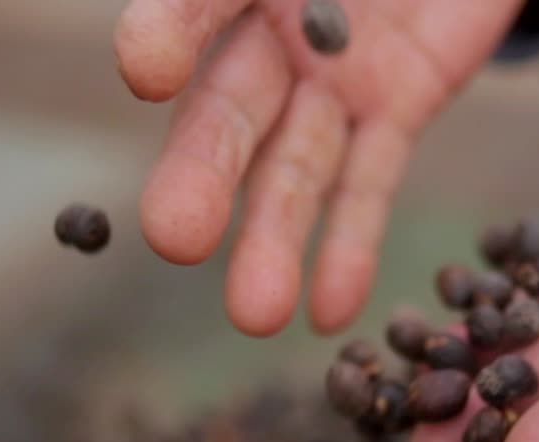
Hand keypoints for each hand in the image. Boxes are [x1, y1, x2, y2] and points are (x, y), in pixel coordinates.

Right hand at [115, 0, 522, 334]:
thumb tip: (190, 11)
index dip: (171, 26)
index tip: (144, 65)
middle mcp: (275, 28)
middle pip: (231, 107)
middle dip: (205, 171)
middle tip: (173, 236)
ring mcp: (333, 77)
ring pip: (298, 163)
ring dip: (275, 239)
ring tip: (255, 314)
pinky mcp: (394, 108)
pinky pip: (372, 178)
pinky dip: (352, 243)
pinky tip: (331, 310)